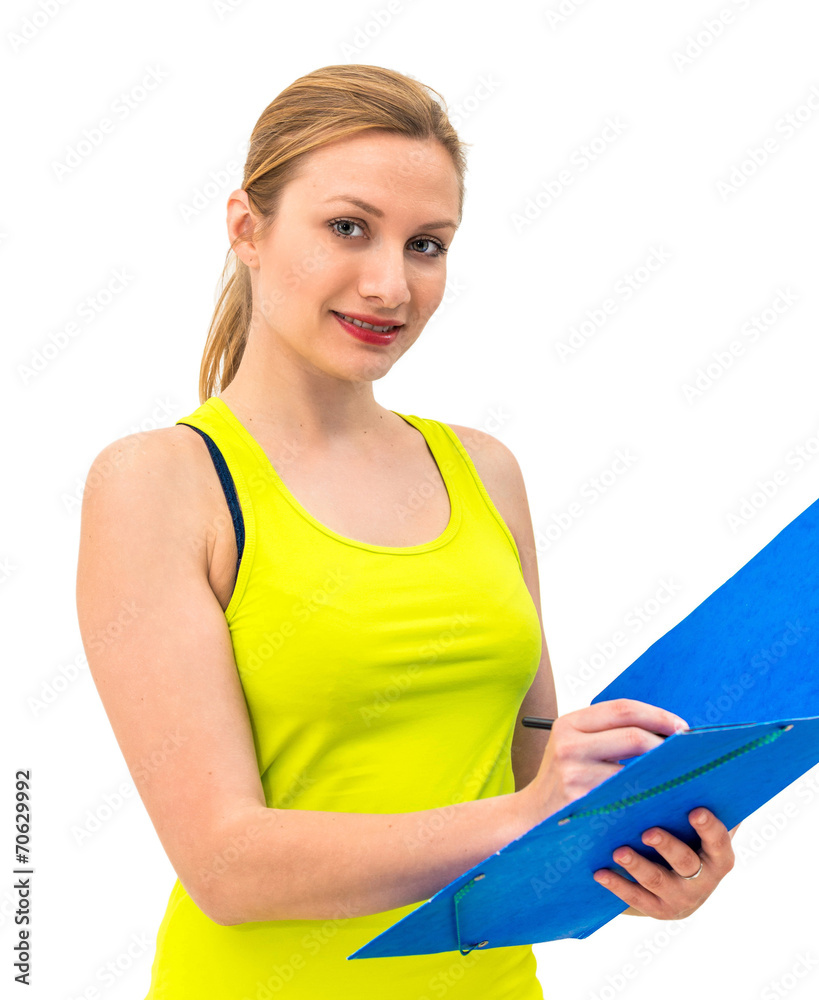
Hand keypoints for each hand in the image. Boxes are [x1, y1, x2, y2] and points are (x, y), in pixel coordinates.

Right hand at [522, 699, 688, 824]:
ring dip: (662, 773)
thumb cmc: (563, 778)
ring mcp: (573, 775)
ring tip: (678, 775)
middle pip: (633, 736)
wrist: (530, 816)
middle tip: (686, 755)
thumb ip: (607, 733)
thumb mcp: (573, 745)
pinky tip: (659, 797)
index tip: (682, 727)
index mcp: (568, 723)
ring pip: (635, 769)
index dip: (657, 715)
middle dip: (667, 745)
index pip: (622, 709)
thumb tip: (665, 730)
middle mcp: (568, 745)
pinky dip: (648, 795)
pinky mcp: (582, 803)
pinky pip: (627, 795)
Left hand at [592, 807, 737, 919]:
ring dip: (637, 865)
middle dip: (667, 846)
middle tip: (648, 832)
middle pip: (685, 862)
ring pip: (657, 881)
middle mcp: (703, 880)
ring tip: (618, 851)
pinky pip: (635, 898)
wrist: (677, 883)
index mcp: (718, 857)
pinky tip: (599, 872)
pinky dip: (617, 885)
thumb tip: (681, 761)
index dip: (709, 828)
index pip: (718, 842)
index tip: (695, 811)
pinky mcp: (656, 909)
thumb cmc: (685, 836)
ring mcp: (679, 898)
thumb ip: (694, 800)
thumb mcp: (694, 824)